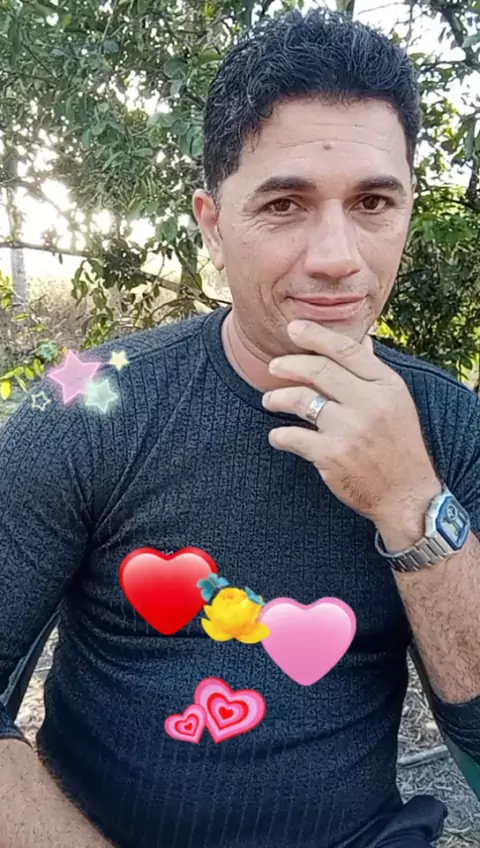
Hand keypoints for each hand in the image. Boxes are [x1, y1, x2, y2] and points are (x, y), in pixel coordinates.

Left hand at [261, 320, 440, 524]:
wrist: (407, 496)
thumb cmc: (399, 447)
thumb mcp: (397, 403)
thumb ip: (374, 372)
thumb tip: (362, 340)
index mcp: (387, 386)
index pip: (347, 350)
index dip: (316, 336)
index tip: (294, 328)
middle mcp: (370, 404)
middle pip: (319, 371)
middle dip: (289, 364)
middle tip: (274, 367)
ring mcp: (350, 430)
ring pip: (301, 400)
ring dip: (278, 397)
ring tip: (270, 400)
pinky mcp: (332, 456)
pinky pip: (292, 437)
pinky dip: (279, 435)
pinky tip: (277, 436)